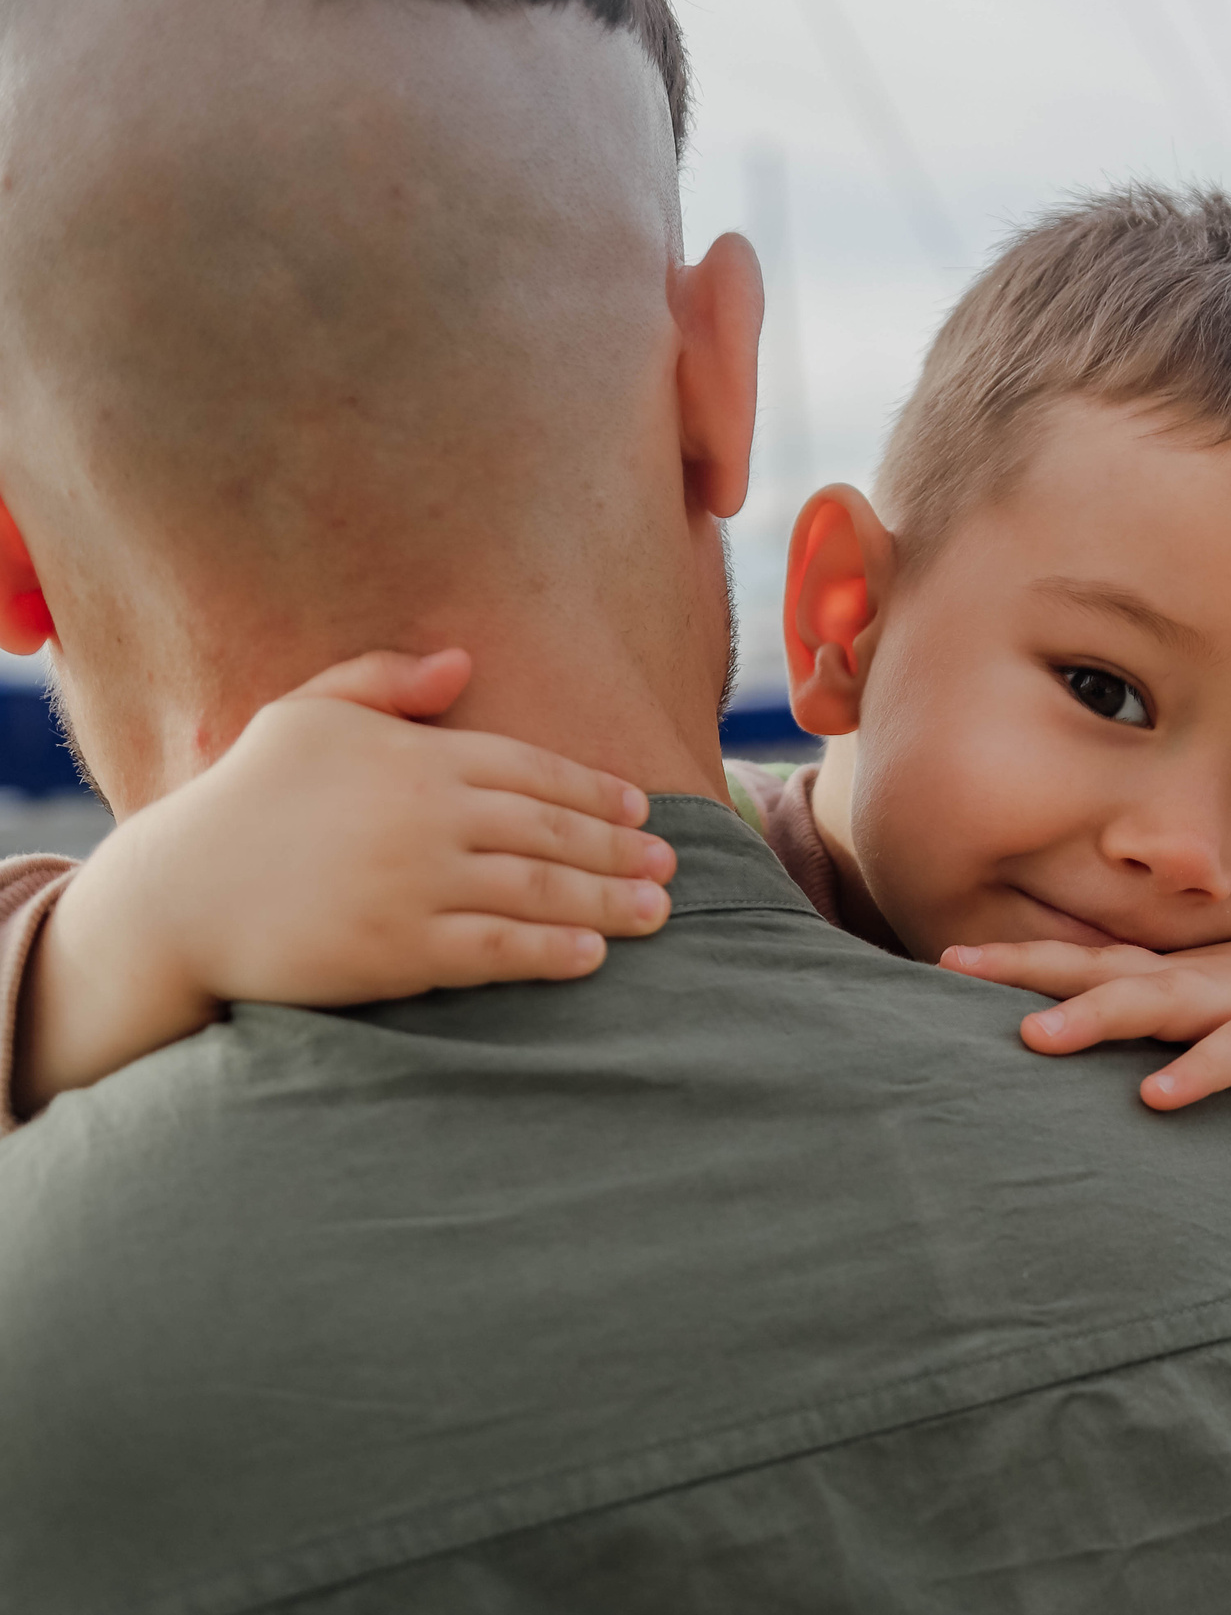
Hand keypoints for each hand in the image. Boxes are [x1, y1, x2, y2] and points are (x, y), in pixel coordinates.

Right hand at [19, 650, 674, 1108]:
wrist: (175, 896)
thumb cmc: (244, 800)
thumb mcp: (306, 715)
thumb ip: (384, 679)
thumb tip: (464, 659)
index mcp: (415, 756)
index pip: (532, 769)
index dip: (594, 791)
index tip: (642, 809)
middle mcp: (426, 815)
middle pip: (551, 831)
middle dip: (620, 848)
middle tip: (671, 865)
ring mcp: (414, 883)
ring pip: (537, 890)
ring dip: (608, 901)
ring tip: (657, 912)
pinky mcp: (397, 948)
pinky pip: (496, 949)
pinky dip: (552, 950)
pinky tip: (592, 954)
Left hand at [938, 926, 1230, 1110]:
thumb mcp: (1210, 1007)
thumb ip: (1151, 1023)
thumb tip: (1076, 1045)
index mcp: (1169, 975)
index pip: (1081, 958)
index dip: (1016, 957)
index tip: (946, 959)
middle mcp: (1191, 979)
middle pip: (1099, 965)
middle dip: (1028, 967)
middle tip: (956, 968)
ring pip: (1156, 1003)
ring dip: (1095, 1016)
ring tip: (1035, 1037)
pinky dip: (1196, 1072)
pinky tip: (1156, 1098)